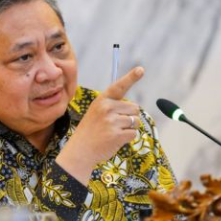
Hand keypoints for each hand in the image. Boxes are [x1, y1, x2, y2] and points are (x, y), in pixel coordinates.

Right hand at [56, 67, 143, 184]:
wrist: (80, 151)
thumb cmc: (90, 131)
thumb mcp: (96, 112)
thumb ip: (112, 107)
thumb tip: (135, 108)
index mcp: (102, 100)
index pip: (119, 86)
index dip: (131, 77)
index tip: (141, 69)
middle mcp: (107, 108)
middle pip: (135, 108)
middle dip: (130, 116)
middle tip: (115, 124)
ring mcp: (112, 122)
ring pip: (136, 121)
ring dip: (129, 128)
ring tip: (114, 132)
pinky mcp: (117, 135)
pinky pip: (134, 133)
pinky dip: (128, 138)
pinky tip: (115, 140)